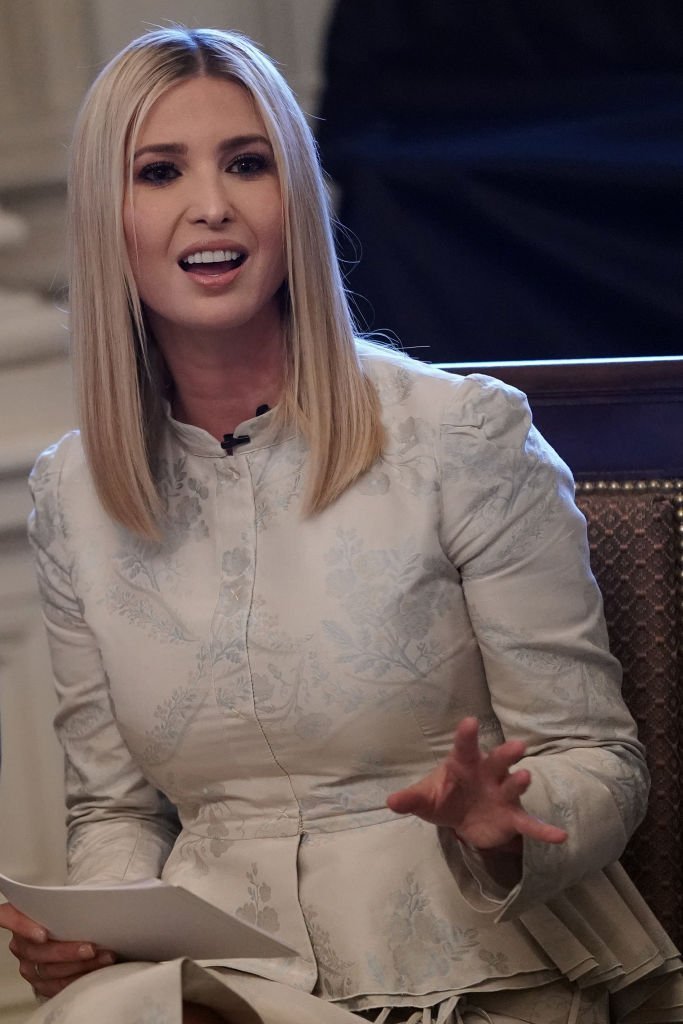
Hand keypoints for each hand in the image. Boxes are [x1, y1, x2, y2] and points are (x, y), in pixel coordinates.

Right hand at [0, 902, 115, 997]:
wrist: (65, 928)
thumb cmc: (65, 912)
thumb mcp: (64, 902)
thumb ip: (67, 902)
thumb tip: (94, 902)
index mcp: (20, 916)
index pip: (8, 917)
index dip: (22, 926)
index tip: (42, 934)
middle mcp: (21, 943)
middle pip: (37, 951)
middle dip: (67, 951)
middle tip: (91, 949)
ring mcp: (28, 964)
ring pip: (48, 970)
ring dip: (79, 966)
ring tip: (103, 958)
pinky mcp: (39, 981)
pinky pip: (55, 986)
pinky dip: (77, 979)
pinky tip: (94, 972)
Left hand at [386, 717, 567, 850]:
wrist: (461, 819)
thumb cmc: (444, 797)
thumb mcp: (425, 799)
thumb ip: (411, 799)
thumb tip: (391, 801)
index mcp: (464, 764)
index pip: (464, 747)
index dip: (466, 735)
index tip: (469, 722)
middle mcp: (488, 774)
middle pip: (498, 760)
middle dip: (506, 753)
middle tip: (517, 746)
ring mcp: (503, 795)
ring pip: (514, 785)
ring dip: (521, 782)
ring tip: (527, 776)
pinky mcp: (512, 818)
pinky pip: (529, 824)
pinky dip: (544, 830)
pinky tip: (560, 836)